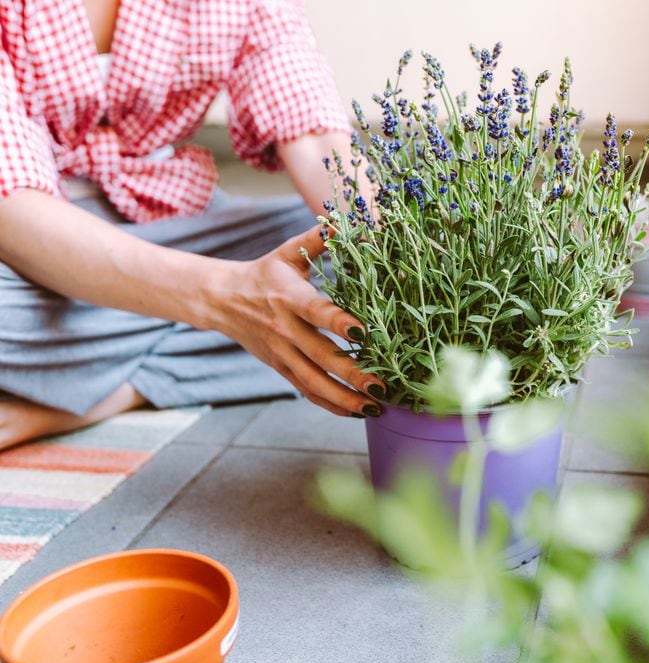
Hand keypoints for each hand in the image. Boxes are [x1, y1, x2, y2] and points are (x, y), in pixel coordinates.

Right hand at [209, 225, 383, 416]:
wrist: (222, 299)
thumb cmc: (265, 273)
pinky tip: (354, 412)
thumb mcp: (287, 253)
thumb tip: (344, 220)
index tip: (365, 332)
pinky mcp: (280, 368)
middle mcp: (286, 329)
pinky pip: (306, 390)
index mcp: (289, 298)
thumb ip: (317, 239)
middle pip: (322, 356)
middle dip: (353, 373)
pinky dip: (330, 404)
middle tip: (383, 385)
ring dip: (345, 397)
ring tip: (375, 407)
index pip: (317, 313)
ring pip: (315, 381)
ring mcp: (282, 353)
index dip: (340, 323)